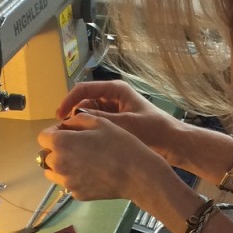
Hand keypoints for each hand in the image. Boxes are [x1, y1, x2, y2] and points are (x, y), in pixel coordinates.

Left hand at [36, 111, 165, 202]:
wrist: (136, 174)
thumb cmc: (119, 144)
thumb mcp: (99, 122)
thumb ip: (75, 120)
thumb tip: (65, 126)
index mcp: (60, 143)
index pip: (43, 137)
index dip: (55, 132)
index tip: (69, 133)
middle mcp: (58, 164)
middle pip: (47, 155)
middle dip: (58, 149)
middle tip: (79, 147)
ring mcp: (66, 182)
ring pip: (53, 172)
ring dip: (62, 165)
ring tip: (82, 161)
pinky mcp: (76, 195)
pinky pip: (68, 184)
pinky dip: (75, 178)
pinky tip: (92, 174)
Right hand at [55, 80, 181, 160]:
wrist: (173, 143)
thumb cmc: (153, 129)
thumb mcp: (124, 124)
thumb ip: (98, 120)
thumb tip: (72, 120)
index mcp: (115, 90)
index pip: (84, 89)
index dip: (68, 101)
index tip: (58, 116)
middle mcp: (113, 97)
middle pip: (84, 102)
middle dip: (73, 115)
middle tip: (65, 132)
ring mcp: (114, 109)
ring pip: (89, 114)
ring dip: (82, 124)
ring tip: (74, 139)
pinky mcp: (116, 122)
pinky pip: (97, 124)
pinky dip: (90, 131)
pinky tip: (85, 143)